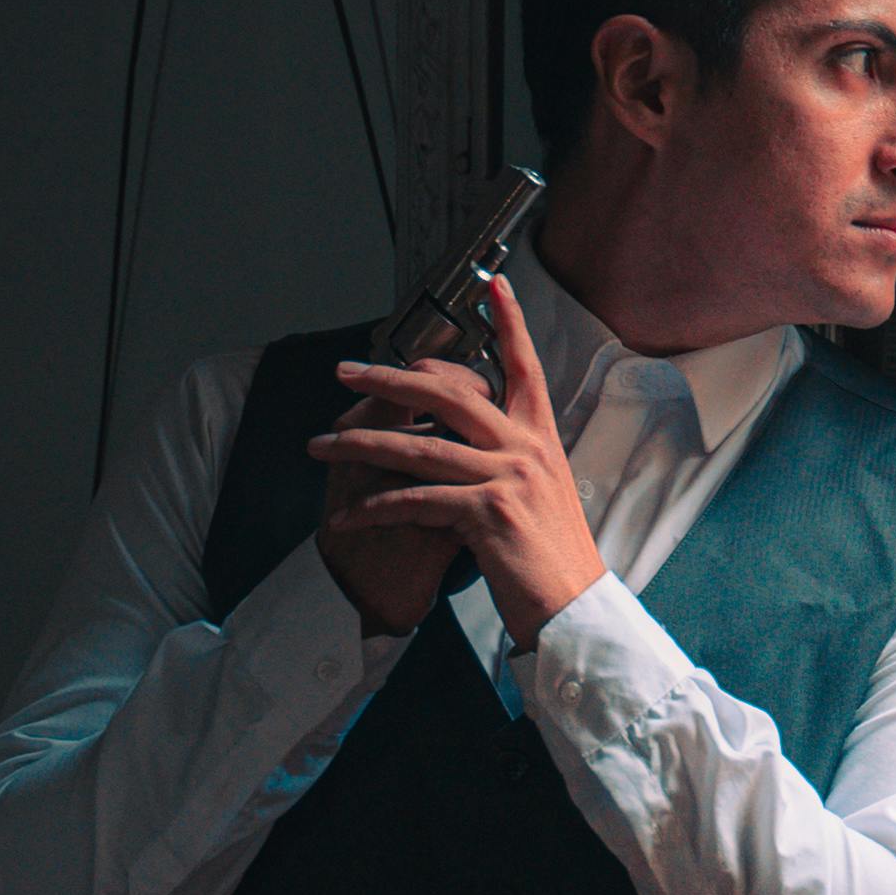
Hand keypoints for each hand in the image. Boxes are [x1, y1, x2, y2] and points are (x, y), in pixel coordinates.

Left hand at [310, 281, 604, 652]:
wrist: (575, 609)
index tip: (493, 285)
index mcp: (541, 438)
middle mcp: (527, 448)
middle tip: (345, 370)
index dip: (510, 322)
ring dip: (360, 444)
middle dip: (389, 378)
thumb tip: (476, 439)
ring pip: (419, 446)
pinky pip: (416, 500)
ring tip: (321, 445)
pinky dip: (376, 507)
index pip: (524, 366)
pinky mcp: (487, 513)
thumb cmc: (552, 557)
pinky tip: (349, 515)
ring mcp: (508, 478)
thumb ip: (512, 459)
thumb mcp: (542, 493)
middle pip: (449, 393)